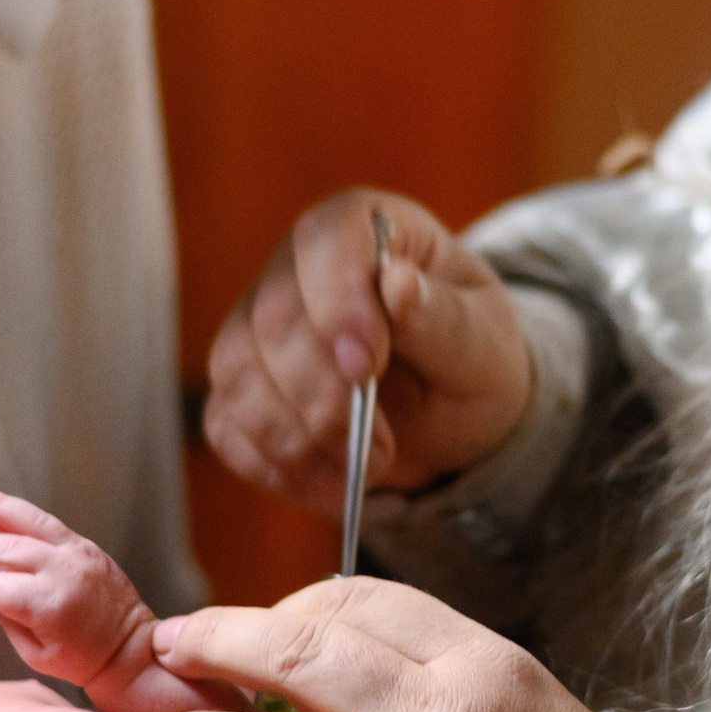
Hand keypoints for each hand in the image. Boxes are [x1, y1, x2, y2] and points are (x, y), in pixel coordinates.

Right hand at [0, 487, 239, 711]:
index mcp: (50, 605)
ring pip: (29, 522)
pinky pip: (50, 525)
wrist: (131, 651)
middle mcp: (63, 572)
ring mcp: (78, 554)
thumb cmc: (83, 661)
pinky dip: (23, 516)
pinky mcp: (87, 548)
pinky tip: (1, 512)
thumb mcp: (36, 654)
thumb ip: (9, 620)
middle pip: (6, 549)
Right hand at [204, 190, 532, 515]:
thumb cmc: (472, 359)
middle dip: (322, 397)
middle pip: (272, 320)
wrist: (452, 413)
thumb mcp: (484, 344)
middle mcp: (298, 264)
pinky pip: (226, 425)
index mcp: (366, 226)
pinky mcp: (241, 386)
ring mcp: (257, 322)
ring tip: (365, 470)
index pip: (327, 239)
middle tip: (382, 448)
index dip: (337, 303)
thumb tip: (397, 285)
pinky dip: (275, 467)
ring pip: (236, 374)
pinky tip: (331, 485)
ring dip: (297, 439)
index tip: (368, 368)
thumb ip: (444, 318)